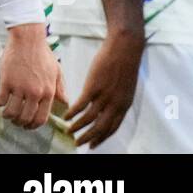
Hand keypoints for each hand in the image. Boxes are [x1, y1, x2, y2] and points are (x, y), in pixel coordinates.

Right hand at [0, 24, 65, 130]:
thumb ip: (59, 88)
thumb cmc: (43, 55)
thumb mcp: (56, 71)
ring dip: (7, 115)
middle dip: (19, 123)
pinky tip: (0, 98)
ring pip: (11, 113)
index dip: (33, 126)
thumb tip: (65, 102)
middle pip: (25, 119)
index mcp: (49, 91)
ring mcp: (20, 88)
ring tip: (7, 110)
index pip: (41, 118)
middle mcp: (35, 92)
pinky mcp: (7, 82)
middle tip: (16, 119)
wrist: (29, 40)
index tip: (28, 126)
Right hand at [65, 28, 143, 147]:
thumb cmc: (125, 64)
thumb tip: (109, 110)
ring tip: (68, 131)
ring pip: (88, 120)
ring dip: (76, 128)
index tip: (92, 146)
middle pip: (100, 128)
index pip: (112, 128)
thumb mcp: (126, 87)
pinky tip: (66, 116)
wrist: (125, 47)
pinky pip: (80, 106)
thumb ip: (118, 100)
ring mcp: (104, 96)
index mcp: (124, 104)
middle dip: (87, 139)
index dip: (101, 138)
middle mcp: (115, 103)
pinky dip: (72, 114)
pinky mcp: (94, 87)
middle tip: (77, 143)